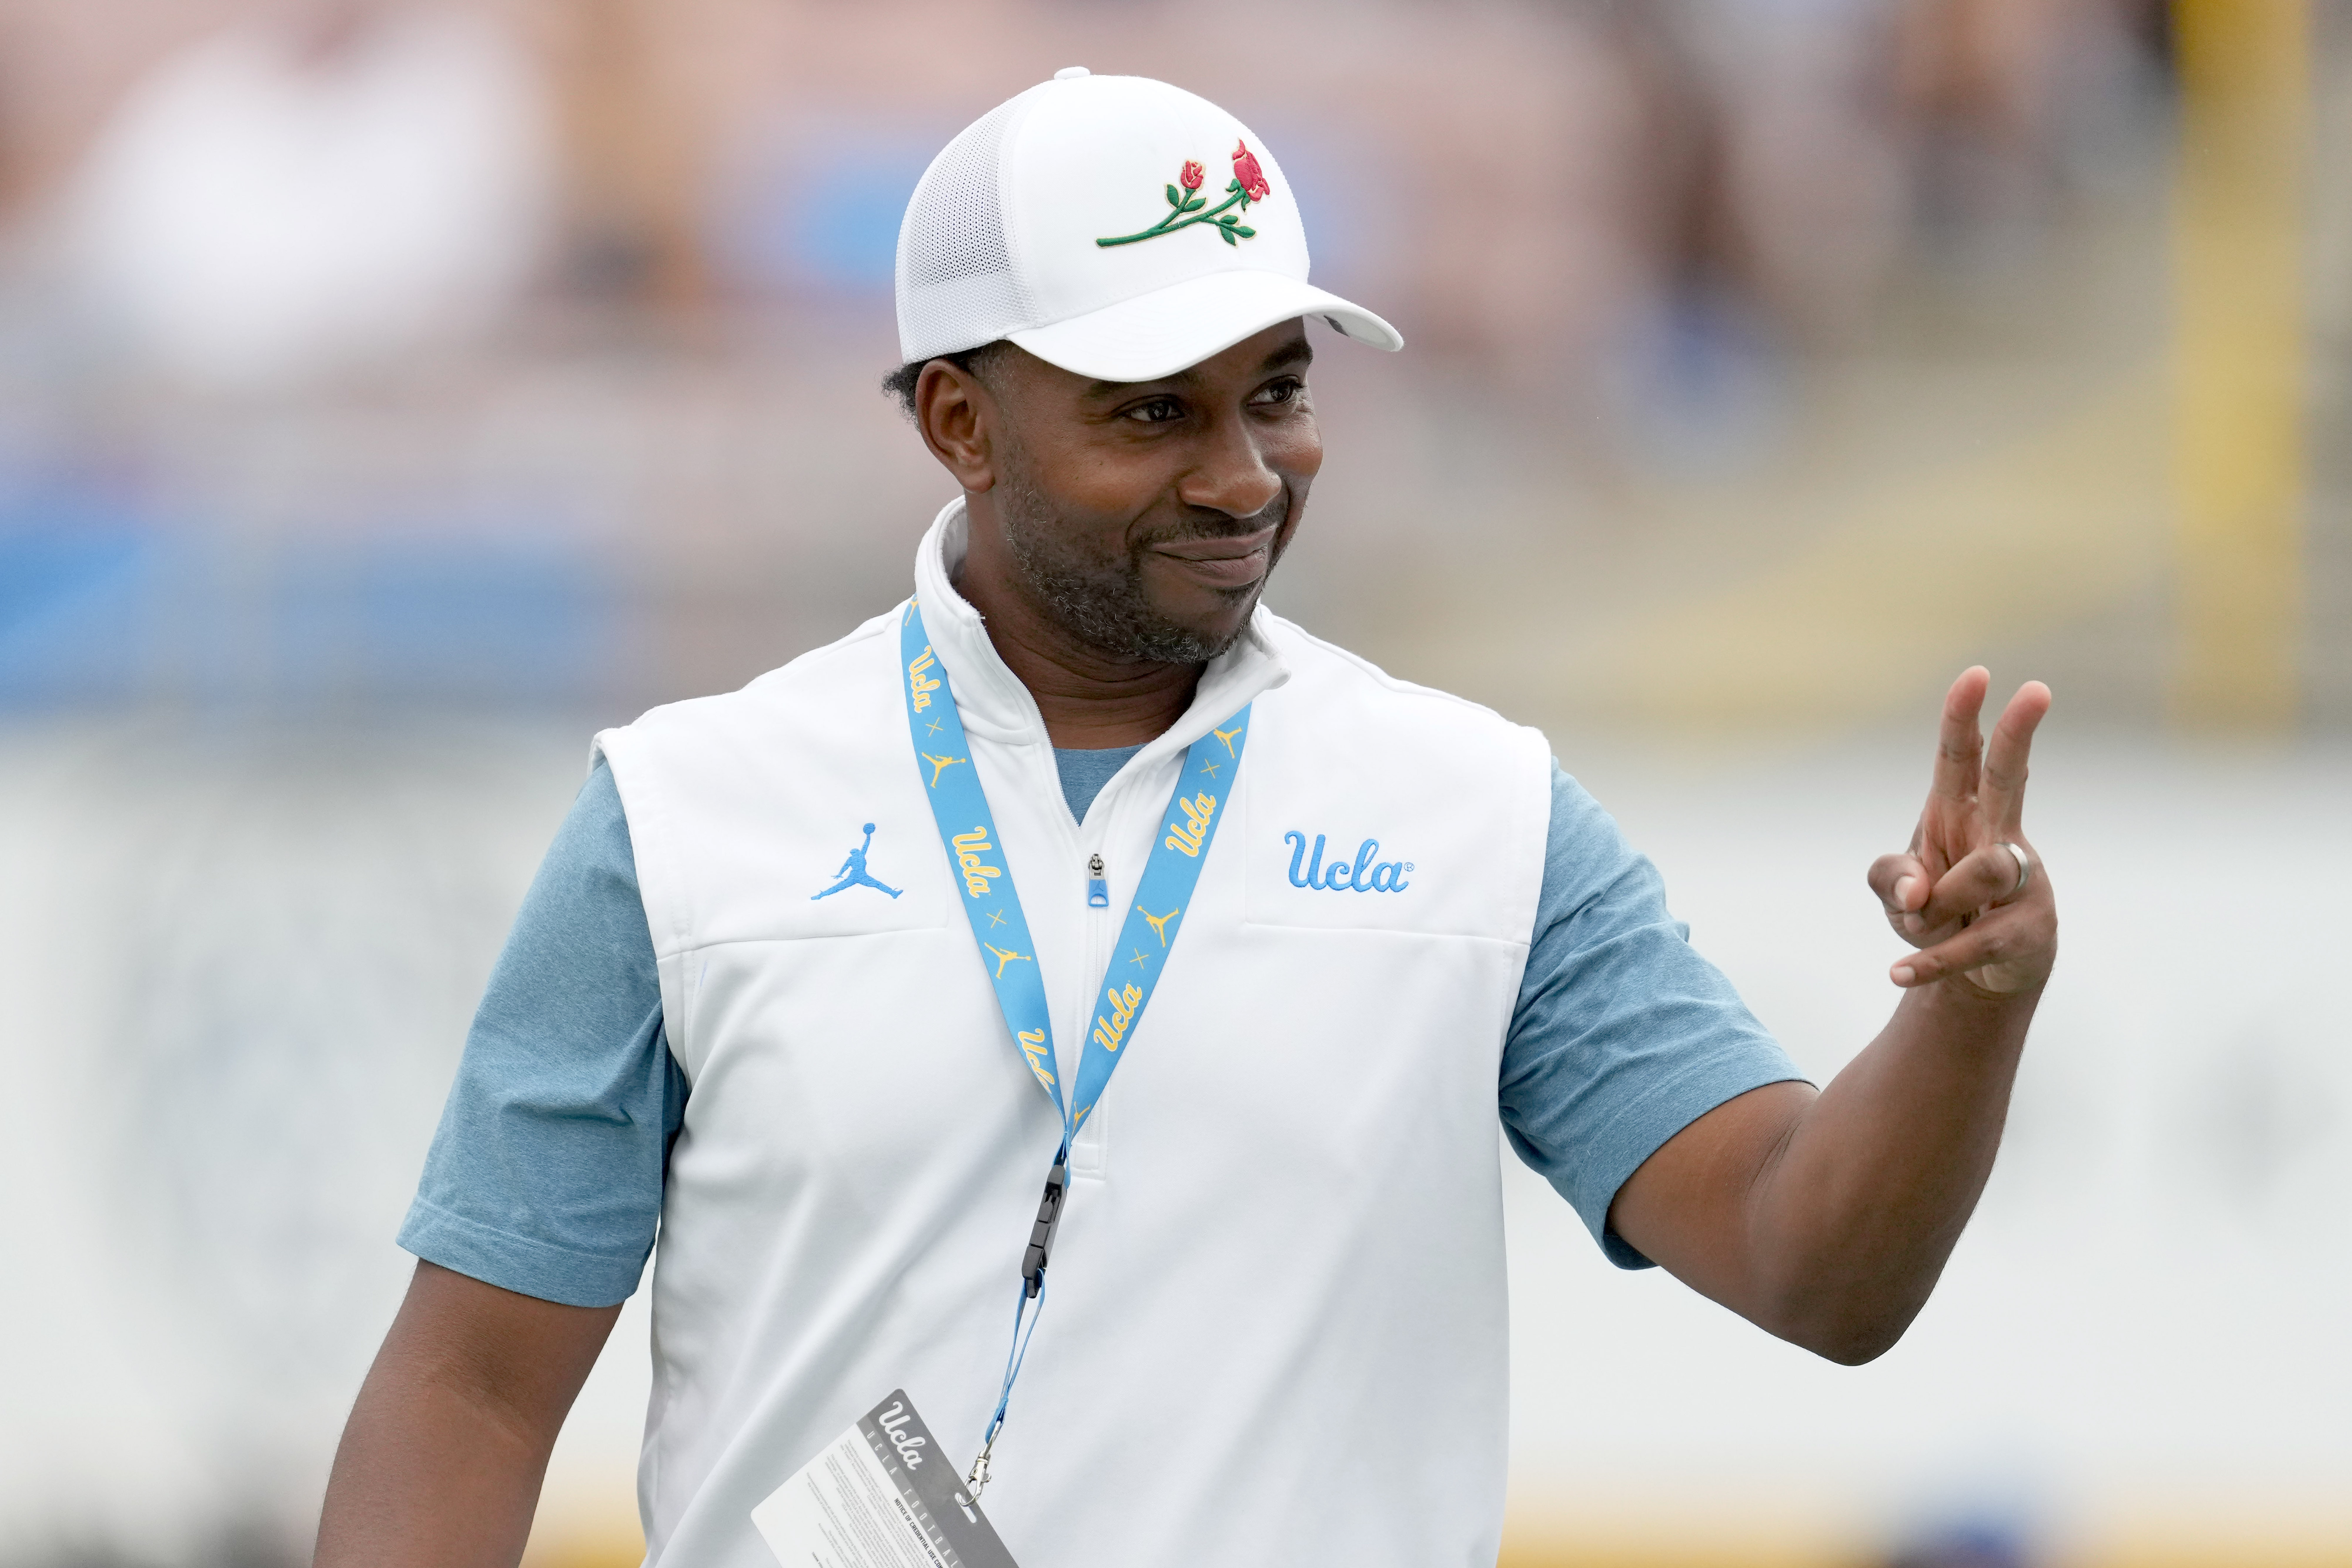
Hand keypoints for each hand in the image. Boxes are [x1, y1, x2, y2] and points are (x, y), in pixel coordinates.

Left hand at [1869, 667, 2056, 995]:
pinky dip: (1928, 961)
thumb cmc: (1940, 911)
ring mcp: (2021, 881)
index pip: (1963, 757)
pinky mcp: (2026, 930)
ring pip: (1984, 870)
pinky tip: (1896, 971)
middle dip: (2020, 733)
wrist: (1978, 973)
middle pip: (2011, 776)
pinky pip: (1972, 943)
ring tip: (1920, 922)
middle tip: (2038, 688)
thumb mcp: (1897, 890)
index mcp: (1961, 814)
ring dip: (1939, 902)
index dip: (1964, 717)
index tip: (1974, 675)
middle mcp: (1998, 835)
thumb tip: (1917, 892)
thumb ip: (1889, 878)